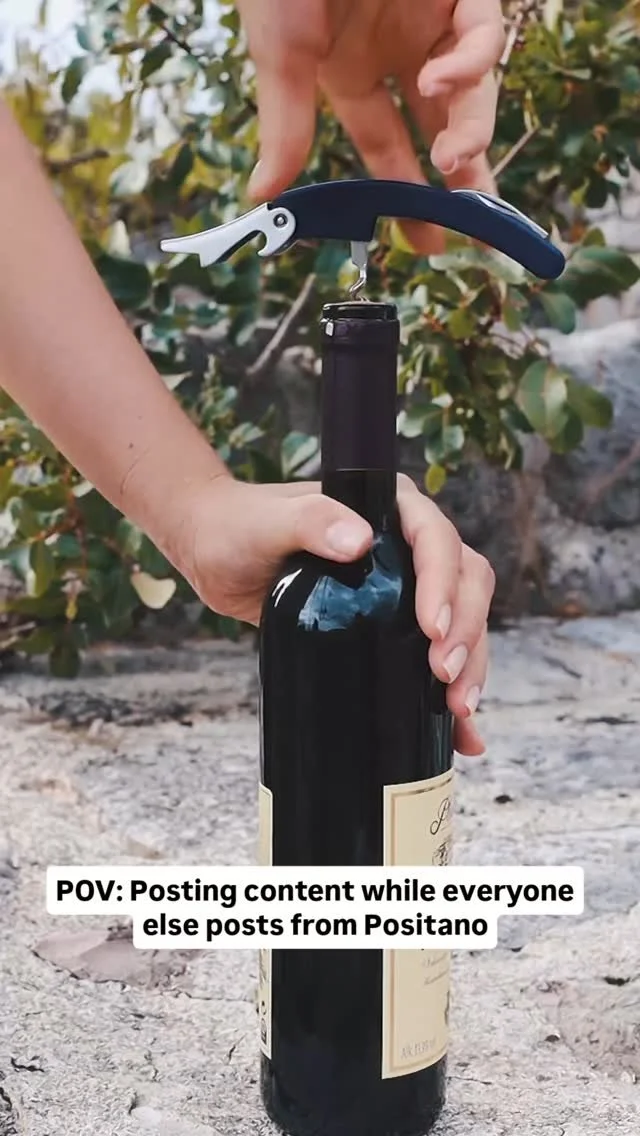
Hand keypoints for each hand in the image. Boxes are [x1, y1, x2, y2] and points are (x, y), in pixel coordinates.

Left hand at [181, 474, 493, 755]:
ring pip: (460, 620)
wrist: (216, 551)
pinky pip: (431, 655)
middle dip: (465, 632)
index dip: (445, 585)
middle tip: (444, 677)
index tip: (432, 628)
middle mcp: (406, 545)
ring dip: (469, 663)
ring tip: (458, 708)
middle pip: (465, 584)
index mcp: (391, 510)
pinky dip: (449, 692)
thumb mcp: (270, 523)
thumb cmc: (239, 526)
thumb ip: (310, 521)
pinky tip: (461, 731)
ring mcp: (401, 587)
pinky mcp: (387, 624)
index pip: (437, 542)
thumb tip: (359, 541)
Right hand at [237, 0, 504, 252]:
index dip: (404, 194)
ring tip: (455, 164)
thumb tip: (260, 199)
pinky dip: (469, 64)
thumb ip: (282, 125)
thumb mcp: (281, 53)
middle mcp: (394, 50)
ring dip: (469, 132)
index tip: (425, 242)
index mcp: (348, 71)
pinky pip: (482, 34)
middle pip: (439, 127)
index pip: (384, 145)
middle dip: (458, 178)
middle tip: (472, 225)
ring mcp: (429, 17)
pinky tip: (437, 81)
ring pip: (472, 92)